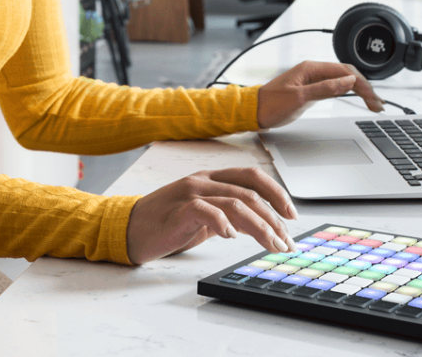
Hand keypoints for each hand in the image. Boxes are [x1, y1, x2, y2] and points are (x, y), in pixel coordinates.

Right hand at [126, 167, 297, 264]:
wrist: (129, 229)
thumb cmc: (167, 224)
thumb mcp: (204, 217)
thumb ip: (229, 215)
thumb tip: (261, 225)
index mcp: (211, 178)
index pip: (252, 176)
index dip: (276, 192)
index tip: (292, 215)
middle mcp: (203, 180)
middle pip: (250, 192)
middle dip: (273, 218)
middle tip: (285, 241)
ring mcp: (190, 193)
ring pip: (236, 202)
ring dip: (259, 226)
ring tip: (270, 245)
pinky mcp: (178, 210)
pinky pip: (207, 211)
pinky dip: (224, 223)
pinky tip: (232, 237)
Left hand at [257, 60, 383, 128]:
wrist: (253, 111)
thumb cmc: (271, 104)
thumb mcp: (299, 98)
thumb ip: (325, 89)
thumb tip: (349, 82)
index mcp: (311, 68)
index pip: (345, 72)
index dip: (363, 85)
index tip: (373, 98)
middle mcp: (313, 71)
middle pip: (347, 75)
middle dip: (365, 88)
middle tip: (378, 104)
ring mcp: (312, 80)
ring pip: (342, 81)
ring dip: (359, 91)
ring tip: (373, 103)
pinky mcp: (311, 90)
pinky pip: (334, 87)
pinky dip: (348, 93)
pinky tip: (357, 97)